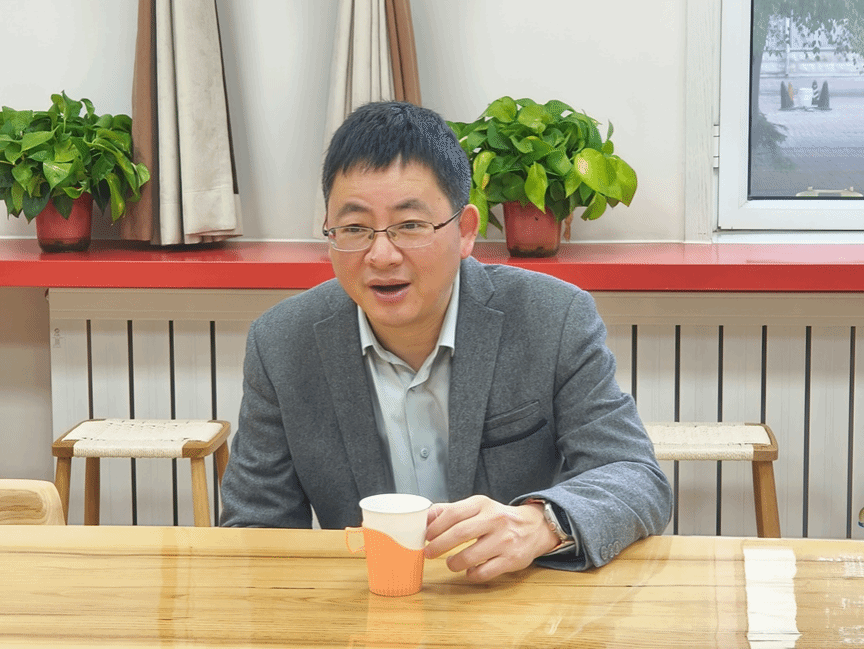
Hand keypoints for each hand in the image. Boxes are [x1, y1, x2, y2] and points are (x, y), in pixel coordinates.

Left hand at [423, 495, 559, 582]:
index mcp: (483, 504)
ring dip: (454, 563)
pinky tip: (469, 570)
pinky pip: (484, 572)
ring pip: (470, 556)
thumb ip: (451, 510)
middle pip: (459, 534)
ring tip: (451, 562)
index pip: (453, 513)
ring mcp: (504, 540)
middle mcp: (495, 520)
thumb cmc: (498, 518)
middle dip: (439, 546)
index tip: (427, 537)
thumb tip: (425, 517)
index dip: (435, 527)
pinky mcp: (511, 560)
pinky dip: (471, 574)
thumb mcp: (477, 507)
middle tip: (429, 553)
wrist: (533, 527)